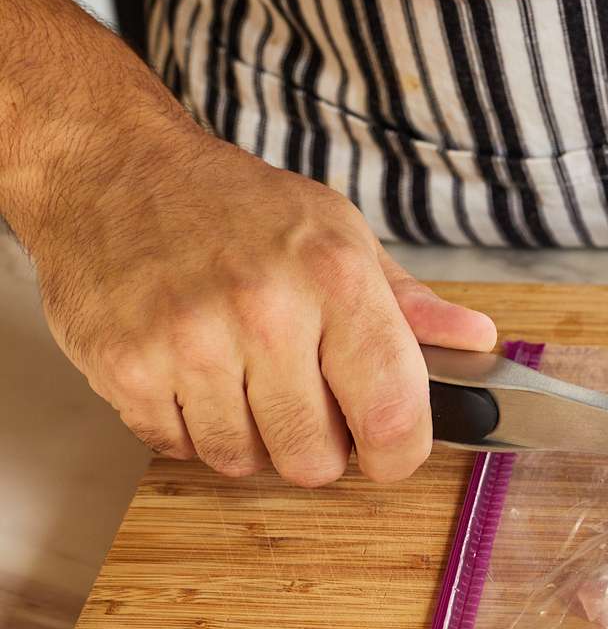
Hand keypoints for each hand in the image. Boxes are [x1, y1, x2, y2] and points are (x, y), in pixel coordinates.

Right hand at [30, 127, 495, 485]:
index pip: (393, 414)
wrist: (110, 167)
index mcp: (336, 277)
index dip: (399, 454)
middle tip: (300, 401)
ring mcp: (189, 342)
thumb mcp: (338, 232)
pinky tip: (191, 375)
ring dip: (249, 438)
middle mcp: (265, 310)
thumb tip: (475, 342)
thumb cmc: (234, 205)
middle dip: (317, 448)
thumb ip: (409, 304)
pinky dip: (189, 428)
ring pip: (243, 461)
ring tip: (241, 379)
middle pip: (314, 459)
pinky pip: (178, 448)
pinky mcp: (126, 367)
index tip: (389, 453)